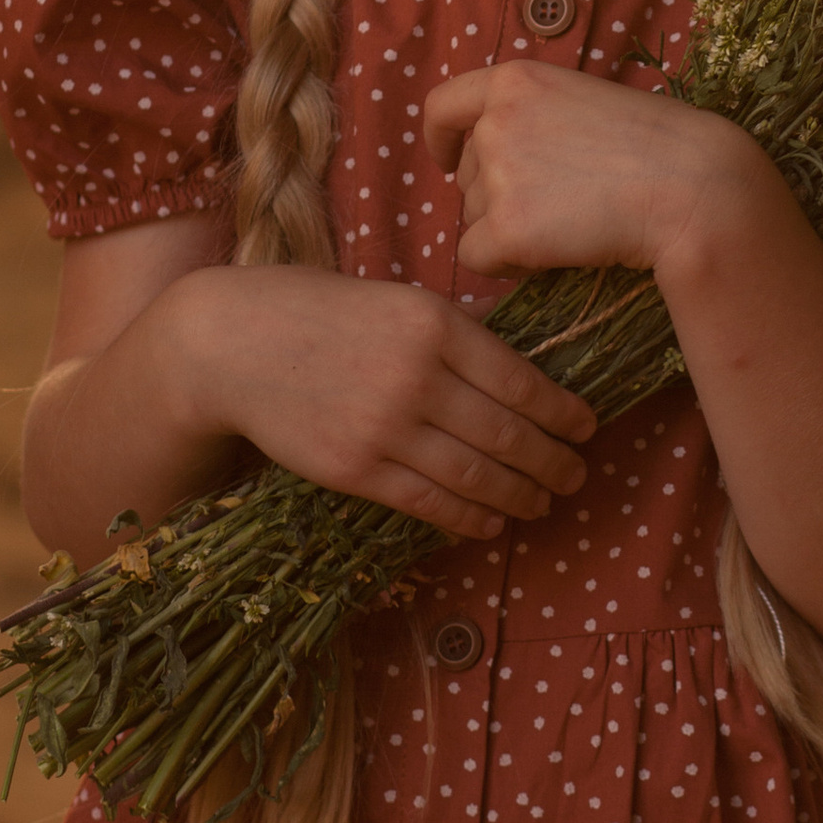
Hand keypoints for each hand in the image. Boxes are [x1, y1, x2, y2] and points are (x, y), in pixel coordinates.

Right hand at [168, 262, 594, 540]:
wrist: (236, 341)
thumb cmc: (323, 314)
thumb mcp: (398, 301)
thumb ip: (456, 335)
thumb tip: (524, 374)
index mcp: (437, 326)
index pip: (523, 383)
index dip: (564, 414)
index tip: (587, 428)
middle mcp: (418, 378)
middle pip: (509, 435)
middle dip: (553, 462)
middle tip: (576, 475)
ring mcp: (385, 427)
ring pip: (476, 475)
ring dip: (520, 495)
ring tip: (542, 502)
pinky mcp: (354, 468)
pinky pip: (429, 502)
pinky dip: (469, 516)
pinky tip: (491, 521)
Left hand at [422, 63, 772, 294]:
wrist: (693, 188)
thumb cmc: (656, 147)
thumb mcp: (586, 101)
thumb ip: (534, 116)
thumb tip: (490, 156)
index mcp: (515, 80)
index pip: (443, 106)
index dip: (440, 139)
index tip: (445, 159)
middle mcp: (495, 121)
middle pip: (464, 175)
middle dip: (496, 195)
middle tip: (560, 204)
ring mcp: (497, 174)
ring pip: (474, 219)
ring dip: (508, 229)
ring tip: (572, 222)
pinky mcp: (505, 227)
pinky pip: (478, 257)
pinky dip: (508, 264)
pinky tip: (557, 252)